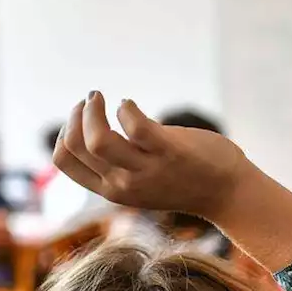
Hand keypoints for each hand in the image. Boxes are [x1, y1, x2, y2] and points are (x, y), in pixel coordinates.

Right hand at [54, 92, 248, 221]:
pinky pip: (134, 124)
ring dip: (92, 109)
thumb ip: (119, 162)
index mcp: (112, 191)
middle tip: (90, 101)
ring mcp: (146, 171)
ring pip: (97, 139)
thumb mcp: (140, 179)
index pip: (65, 162)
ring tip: (99, 98)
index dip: (64, 133)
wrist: (227, 193)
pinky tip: (129, 104)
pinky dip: (126, 107)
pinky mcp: (169, 152)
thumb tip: (94, 126)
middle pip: (76, 147)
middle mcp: (123, 185)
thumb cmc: (183, 179)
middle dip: (75, 116)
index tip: (79, 118)